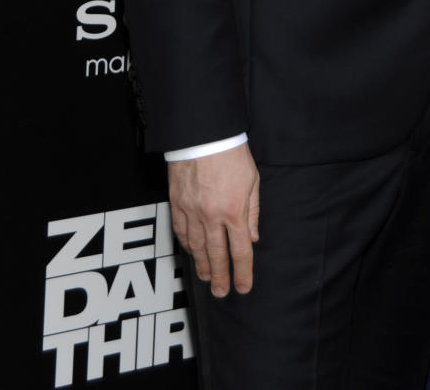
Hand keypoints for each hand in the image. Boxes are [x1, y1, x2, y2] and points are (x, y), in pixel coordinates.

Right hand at [168, 143, 259, 296]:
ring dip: (203, 265)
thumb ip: (252, 211)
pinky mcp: (177, 204)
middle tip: (222, 293)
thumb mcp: (252, 181)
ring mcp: (192, 212)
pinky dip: (187, 246)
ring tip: (208, 278)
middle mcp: (212, 217)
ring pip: (196, 248)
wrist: (204, 136)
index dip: (242, 272)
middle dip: (221, 277)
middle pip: (216, 255)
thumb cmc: (232, 155)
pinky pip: (181, 232)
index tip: (243, 287)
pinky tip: (192, 252)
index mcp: (234, 211)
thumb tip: (252, 237)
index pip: (240, 251)